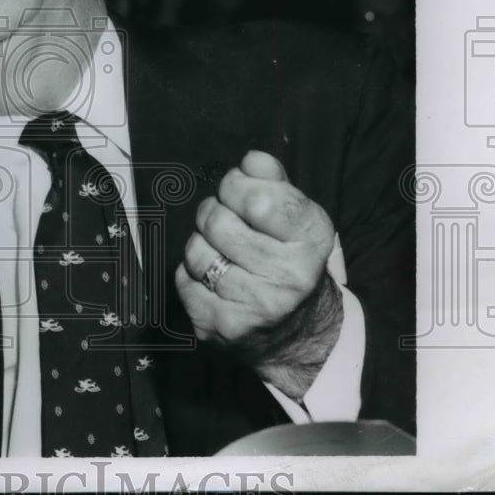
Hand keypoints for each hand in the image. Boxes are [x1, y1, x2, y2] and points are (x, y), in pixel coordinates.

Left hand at [175, 150, 342, 397]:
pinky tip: (214, 280)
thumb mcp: (296, 218)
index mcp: (311, 242)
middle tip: (228, 222)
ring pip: (196, 250)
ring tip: (222, 252)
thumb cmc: (289, 261)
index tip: (239, 190)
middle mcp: (288, 277)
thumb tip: (252, 160)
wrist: (297, 334)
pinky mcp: (221, 326)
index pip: (258, 198)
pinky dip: (191, 273)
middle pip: (218, 221)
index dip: (238, 185)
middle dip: (215, 212)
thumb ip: (274, 182)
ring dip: (202, 244)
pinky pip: (183, 279)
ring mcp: (253, 306)